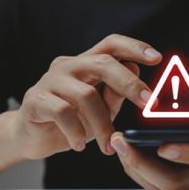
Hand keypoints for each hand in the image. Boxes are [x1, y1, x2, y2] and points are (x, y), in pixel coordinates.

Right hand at [9, 34, 161, 159]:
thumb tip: (135, 69)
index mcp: (86, 63)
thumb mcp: (101, 109)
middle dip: (130, 83)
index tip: (157, 58)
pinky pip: (63, 112)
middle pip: (103, 63)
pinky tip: (79, 145)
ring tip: (107, 145)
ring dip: (102, 124)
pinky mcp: (35, 100)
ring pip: (86, 95)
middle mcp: (68, 66)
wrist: (31, 137)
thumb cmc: (71, 121)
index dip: (134, 47)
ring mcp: (50, 81)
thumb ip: (116, 92)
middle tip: (148, 103)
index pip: (111, 44)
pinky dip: (76, 132)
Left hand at [110, 97, 188, 189]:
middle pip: (174, 183)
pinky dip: (141, 170)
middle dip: (142, 164)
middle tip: (120, 141)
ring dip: (136, 169)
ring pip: (163, 186)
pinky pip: (161, 183)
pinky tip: (129, 151)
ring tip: (119, 145)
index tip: (161, 144)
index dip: (185, 154)